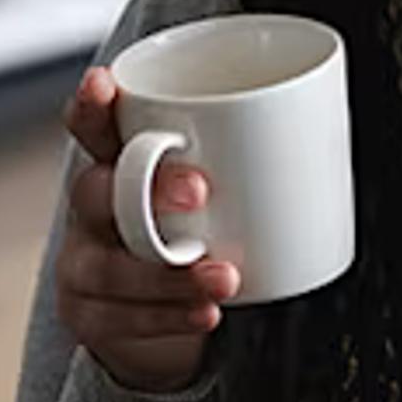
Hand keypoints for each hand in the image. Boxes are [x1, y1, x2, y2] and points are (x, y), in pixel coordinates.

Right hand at [54, 68, 241, 392]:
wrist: (152, 313)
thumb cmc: (188, 233)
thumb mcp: (204, 189)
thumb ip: (239, 159)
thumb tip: (318, 123)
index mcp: (114, 165)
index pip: (92, 127)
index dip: (91, 106)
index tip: (104, 84)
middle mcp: (90, 211)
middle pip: (96, 191)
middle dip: (148, 188)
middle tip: (202, 190)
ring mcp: (83, 264)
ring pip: (109, 266)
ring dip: (168, 274)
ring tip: (224, 276)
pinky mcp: (90, 314)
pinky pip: (122, 317)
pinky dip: (167, 317)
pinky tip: (204, 312)